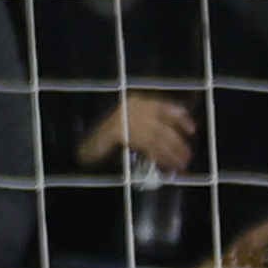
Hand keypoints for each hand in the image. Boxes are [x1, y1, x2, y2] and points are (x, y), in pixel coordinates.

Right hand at [77, 93, 196, 172]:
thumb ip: (145, 127)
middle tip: (187, 156)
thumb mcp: (127, 128)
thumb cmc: (102, 144)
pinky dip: (159, 157)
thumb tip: (174, 137)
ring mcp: (123, 118)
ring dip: (171, 153)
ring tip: (180, 164)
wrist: (75, 153)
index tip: (191, 129)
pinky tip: (167, 165)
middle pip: (161, 125)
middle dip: (177, 142)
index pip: (162, 107)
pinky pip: (146, 146)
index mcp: (134, 102)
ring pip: (156, 137)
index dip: (179, 117)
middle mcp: (130, 107)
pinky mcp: (119, 132)